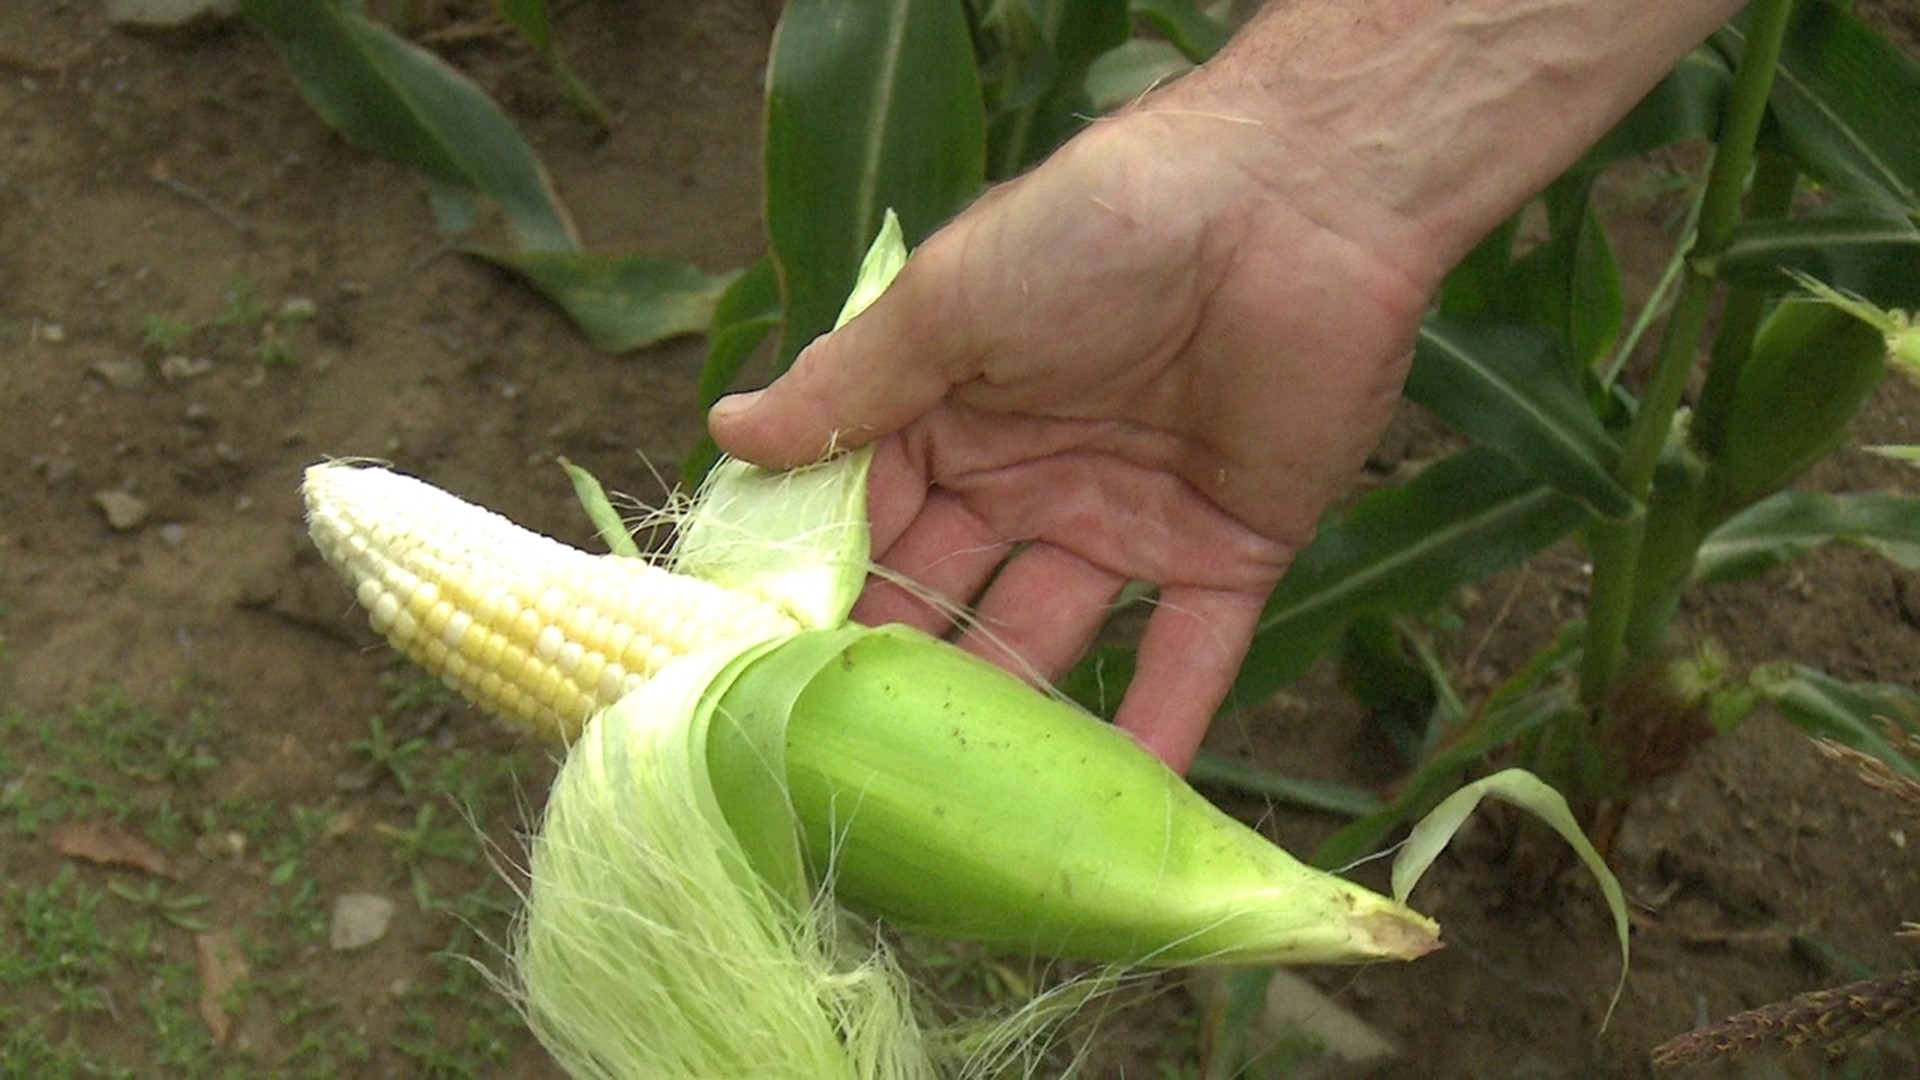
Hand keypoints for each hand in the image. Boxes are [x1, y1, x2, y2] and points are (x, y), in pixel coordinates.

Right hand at [710, 89, 1434, 770]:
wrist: (1296, 204)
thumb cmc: (1101, 229)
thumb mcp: (952, 302)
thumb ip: (850, 386)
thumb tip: (726, 431)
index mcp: (959, 409)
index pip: (871, 516)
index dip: (822, 584)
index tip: (763, 668)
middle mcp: (1032, 473)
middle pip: (951, 590)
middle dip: (900, 665)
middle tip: (838, 759)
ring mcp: (1128, 516)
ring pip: (1054, 638)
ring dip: (1007, 715)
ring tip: (945, 807)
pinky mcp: (1228, 550)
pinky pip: (1189, 657)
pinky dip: (1160, 733)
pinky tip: (1113, 820)